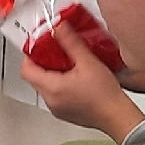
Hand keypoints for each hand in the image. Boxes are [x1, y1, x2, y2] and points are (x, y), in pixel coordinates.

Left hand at [20, 22, 144, 142]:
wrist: (118, 116)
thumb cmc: (105, 95)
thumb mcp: (87, 62)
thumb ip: (70, 42)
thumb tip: (58, 27)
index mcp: (51, 88)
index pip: (26, 70)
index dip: (30, 55)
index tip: (38, 45)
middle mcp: (51, 101)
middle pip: (35, 77)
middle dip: (43, 62)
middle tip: (55, 50)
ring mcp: (57, 109)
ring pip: (46, 87)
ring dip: (53, 73)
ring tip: (68, 62)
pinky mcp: (66, 113)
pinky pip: (56, 95)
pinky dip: (60, 84)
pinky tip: (75, 77)